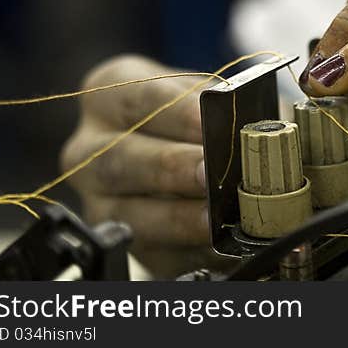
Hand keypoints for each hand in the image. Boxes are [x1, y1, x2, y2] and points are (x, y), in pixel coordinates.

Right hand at [60, 54, 214, 276]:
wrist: (177, 140)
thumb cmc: (194, 110)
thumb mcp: (202, 93)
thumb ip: (223, 107)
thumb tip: (257, 130)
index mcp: (110, 93)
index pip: (139, 98)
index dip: (176, 112)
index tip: (207, 122)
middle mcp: (90, 148)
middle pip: (121, 160)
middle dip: (170, 168)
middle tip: (209, 173)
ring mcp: (97, 200)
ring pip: (126, 215)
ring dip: (176, 219)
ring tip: (215, 219)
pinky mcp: (122, 242)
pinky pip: (149, 255)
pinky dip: (187, 254)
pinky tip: (219, 248)